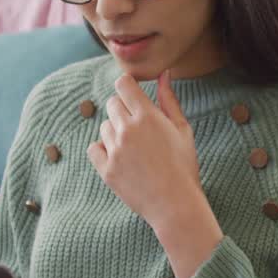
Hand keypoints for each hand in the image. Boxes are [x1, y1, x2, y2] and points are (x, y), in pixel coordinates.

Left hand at [87, 70, 205, 229]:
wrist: (175, 204)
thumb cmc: (184, 165)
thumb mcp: (182, 129)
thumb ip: (169, 99)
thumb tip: (163, 73)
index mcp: (147, 116)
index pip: (123, 84)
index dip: (128, 87)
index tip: (134, 96)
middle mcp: (127, 129)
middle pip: (112, 103)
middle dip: (124, 110)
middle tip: (140, 129)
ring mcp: (114, 150)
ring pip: (104, 126)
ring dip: (115, 132)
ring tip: (135, 149)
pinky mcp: (105, 169)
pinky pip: (93, 148)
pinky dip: (103, 149)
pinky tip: (120, 157)